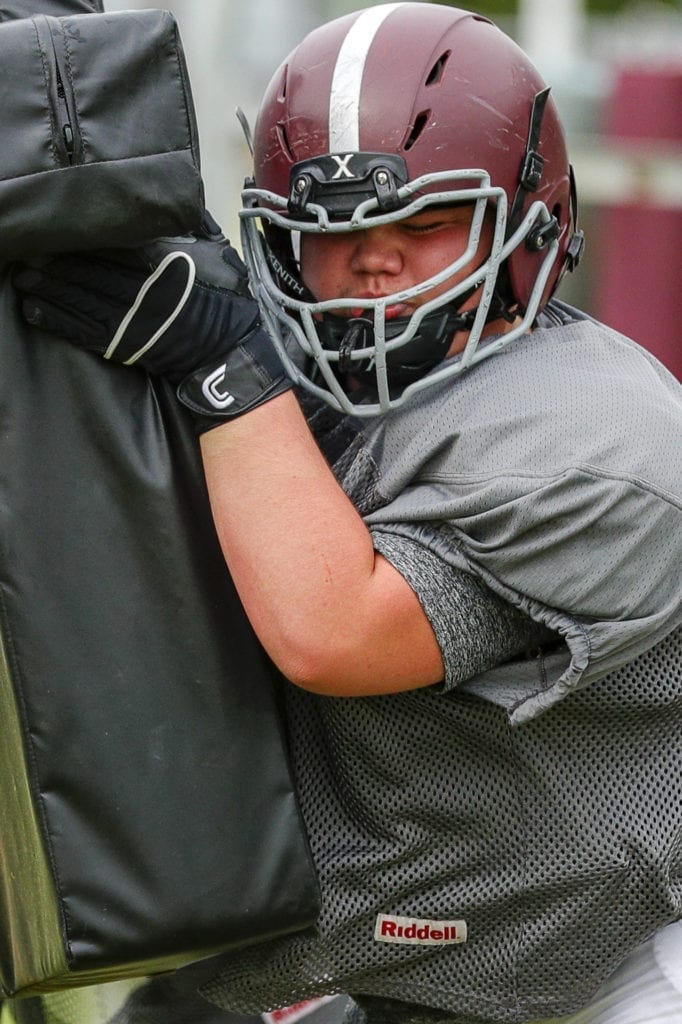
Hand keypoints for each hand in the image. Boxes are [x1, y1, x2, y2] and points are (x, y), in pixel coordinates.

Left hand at [13, 216, 290, 428]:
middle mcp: (141, 290)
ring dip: (47, 290)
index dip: (83, 238)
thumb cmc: (227, 300)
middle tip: (25, 252)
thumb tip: (183, 195)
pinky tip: (34, 310)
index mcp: (162, 263)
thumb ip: (197, 223)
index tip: (57, 228)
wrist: (230, 351)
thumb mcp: (220, 252)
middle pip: (88, 272)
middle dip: (54, 264)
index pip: (113, 247)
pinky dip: (57, 321)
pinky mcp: (124, 346)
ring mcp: (130, 320)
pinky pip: (84, 332)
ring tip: (21, 278)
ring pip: (80, 300)